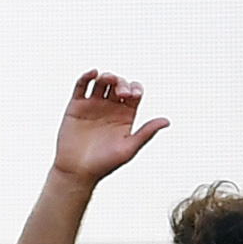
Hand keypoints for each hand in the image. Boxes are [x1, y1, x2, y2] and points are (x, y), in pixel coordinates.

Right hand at [53, 69, 162, 185]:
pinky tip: (93, 73)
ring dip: (107, 76)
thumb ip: (146, 132)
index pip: (134, 93)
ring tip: (107, 79)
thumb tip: (166, 121)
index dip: (135, 88)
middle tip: (121, 92)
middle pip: (118, 85)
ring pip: (101, 83)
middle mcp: (110, 108)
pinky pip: (81, 87)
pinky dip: (86, 77)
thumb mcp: (129, 148)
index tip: (133, 95)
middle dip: (121, 83)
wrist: (77, 171)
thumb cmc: (104, 163)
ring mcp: (93, 106)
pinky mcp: (76, 107)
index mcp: (125, 115)